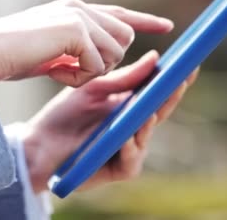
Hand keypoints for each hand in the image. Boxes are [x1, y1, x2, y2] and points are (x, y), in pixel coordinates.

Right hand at [0, 0, 172, 85]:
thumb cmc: (9, 54)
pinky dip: (77, 78)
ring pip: (115, 53)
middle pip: (124, 38)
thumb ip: (76, 46)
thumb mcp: (50, 47)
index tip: (167, 26)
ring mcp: (79, 17)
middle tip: (73, 69)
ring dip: (91, 71)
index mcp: (74, 8)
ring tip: (59, 69)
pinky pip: (97, 66)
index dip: (145, 20)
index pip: (118, 13)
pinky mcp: (76, 31)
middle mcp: (80, 7)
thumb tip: (101, 59)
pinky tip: (53, 72)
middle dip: (107, 61)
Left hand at [20, 50, 198, 192]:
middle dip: (171, 96)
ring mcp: (128, 149)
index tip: (188, 62)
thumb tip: (155, 58)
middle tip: (182, 80)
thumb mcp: (92, 89)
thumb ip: (123, 78)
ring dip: (149, 123)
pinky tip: (127, 139)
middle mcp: (133, 127)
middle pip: (159, 111)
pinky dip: (129, 149)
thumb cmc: (64, 115)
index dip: (174, 79)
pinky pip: (130, 161)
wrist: (38, 143)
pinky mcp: (118, 170)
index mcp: (129, 106)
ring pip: (146, 136)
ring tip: (149, 111)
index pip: (157, 91)